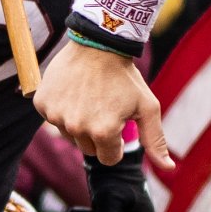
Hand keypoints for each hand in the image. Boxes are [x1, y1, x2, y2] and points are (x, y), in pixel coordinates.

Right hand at [36, 37, 171, 172]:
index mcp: (104, 132)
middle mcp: (77, 127)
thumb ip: (155, 140)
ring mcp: (56, 115)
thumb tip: (168, 168)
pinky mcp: (42, 104)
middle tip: (103, 107)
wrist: (98, 44)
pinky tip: (73, 92)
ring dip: (78, 123)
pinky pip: (52, 118)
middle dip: (97, 134)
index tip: (118, 122)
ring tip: (88, 98)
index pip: (109, 159)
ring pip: (70, 135)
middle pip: (88, 149)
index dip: (117, 143)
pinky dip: (61, 109)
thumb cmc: (125, 77)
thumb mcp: (147, 107)